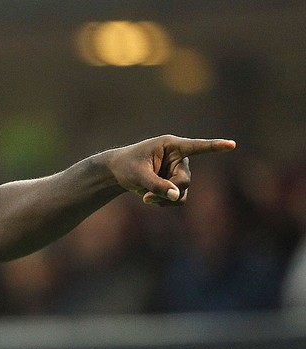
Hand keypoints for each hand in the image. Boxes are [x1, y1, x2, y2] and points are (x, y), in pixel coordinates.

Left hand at [105, 135, 235, 204]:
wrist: (118, 172)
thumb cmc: (127, 166)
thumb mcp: (138, 175)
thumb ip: (156, 185)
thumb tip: (177, 196)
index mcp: (171, 146)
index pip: (196, 146)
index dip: (215, 146)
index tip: (231, 145)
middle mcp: (179, 158)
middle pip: (185, 180)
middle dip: (168, 191)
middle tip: (147, 198)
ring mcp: (179, 171)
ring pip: (182, 192)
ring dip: (165, 200)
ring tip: (146, 199)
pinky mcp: (176, 184)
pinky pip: (178, 199)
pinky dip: (165, 202)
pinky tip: (150, 199)